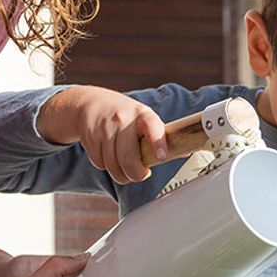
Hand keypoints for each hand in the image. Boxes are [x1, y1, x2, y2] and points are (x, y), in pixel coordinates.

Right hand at [36, 85, 166, 183]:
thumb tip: (187, 151)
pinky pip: (99, 163)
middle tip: (141, 174)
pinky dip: (105, 166)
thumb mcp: (145, 118)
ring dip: (120, 174)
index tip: (161, 157)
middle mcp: (122, 119)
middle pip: (128, 158)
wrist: (91, 102)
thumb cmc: (125, 115)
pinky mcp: (90, 137)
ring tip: (125, 167)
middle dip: (136, 174)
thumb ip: (161, 135)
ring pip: (113, 166)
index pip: (152, 127)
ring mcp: (104, 128)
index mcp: (142, 115)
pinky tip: (109, 156)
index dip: (157, 143)